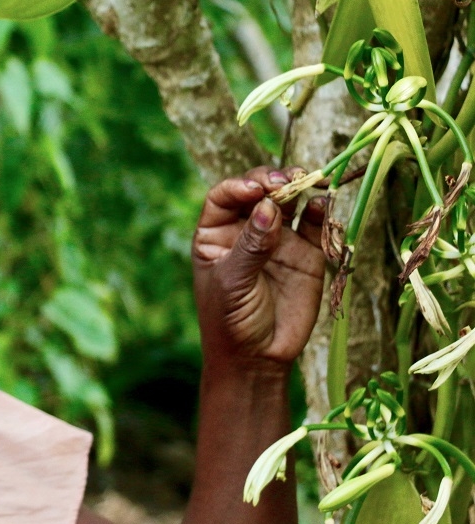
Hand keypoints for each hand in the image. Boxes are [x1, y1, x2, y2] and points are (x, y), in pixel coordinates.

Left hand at [191, 167, 325, 370]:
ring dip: (298, 186)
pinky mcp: (306, 253)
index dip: (239, 186)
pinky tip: (323, 205)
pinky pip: (315, 224)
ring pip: (288, 201)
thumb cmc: (229, 320)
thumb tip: (268, 206)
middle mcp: (246, 230)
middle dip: (272, 180)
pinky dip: (321, 211)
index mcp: (215, 234)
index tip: (256, 189)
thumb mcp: (232, 282)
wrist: (258, 359)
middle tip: (286, 181)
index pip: (224, 196)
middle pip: (258, 191)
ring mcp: (277, 239)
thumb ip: (251, 246)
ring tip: (310, 181)